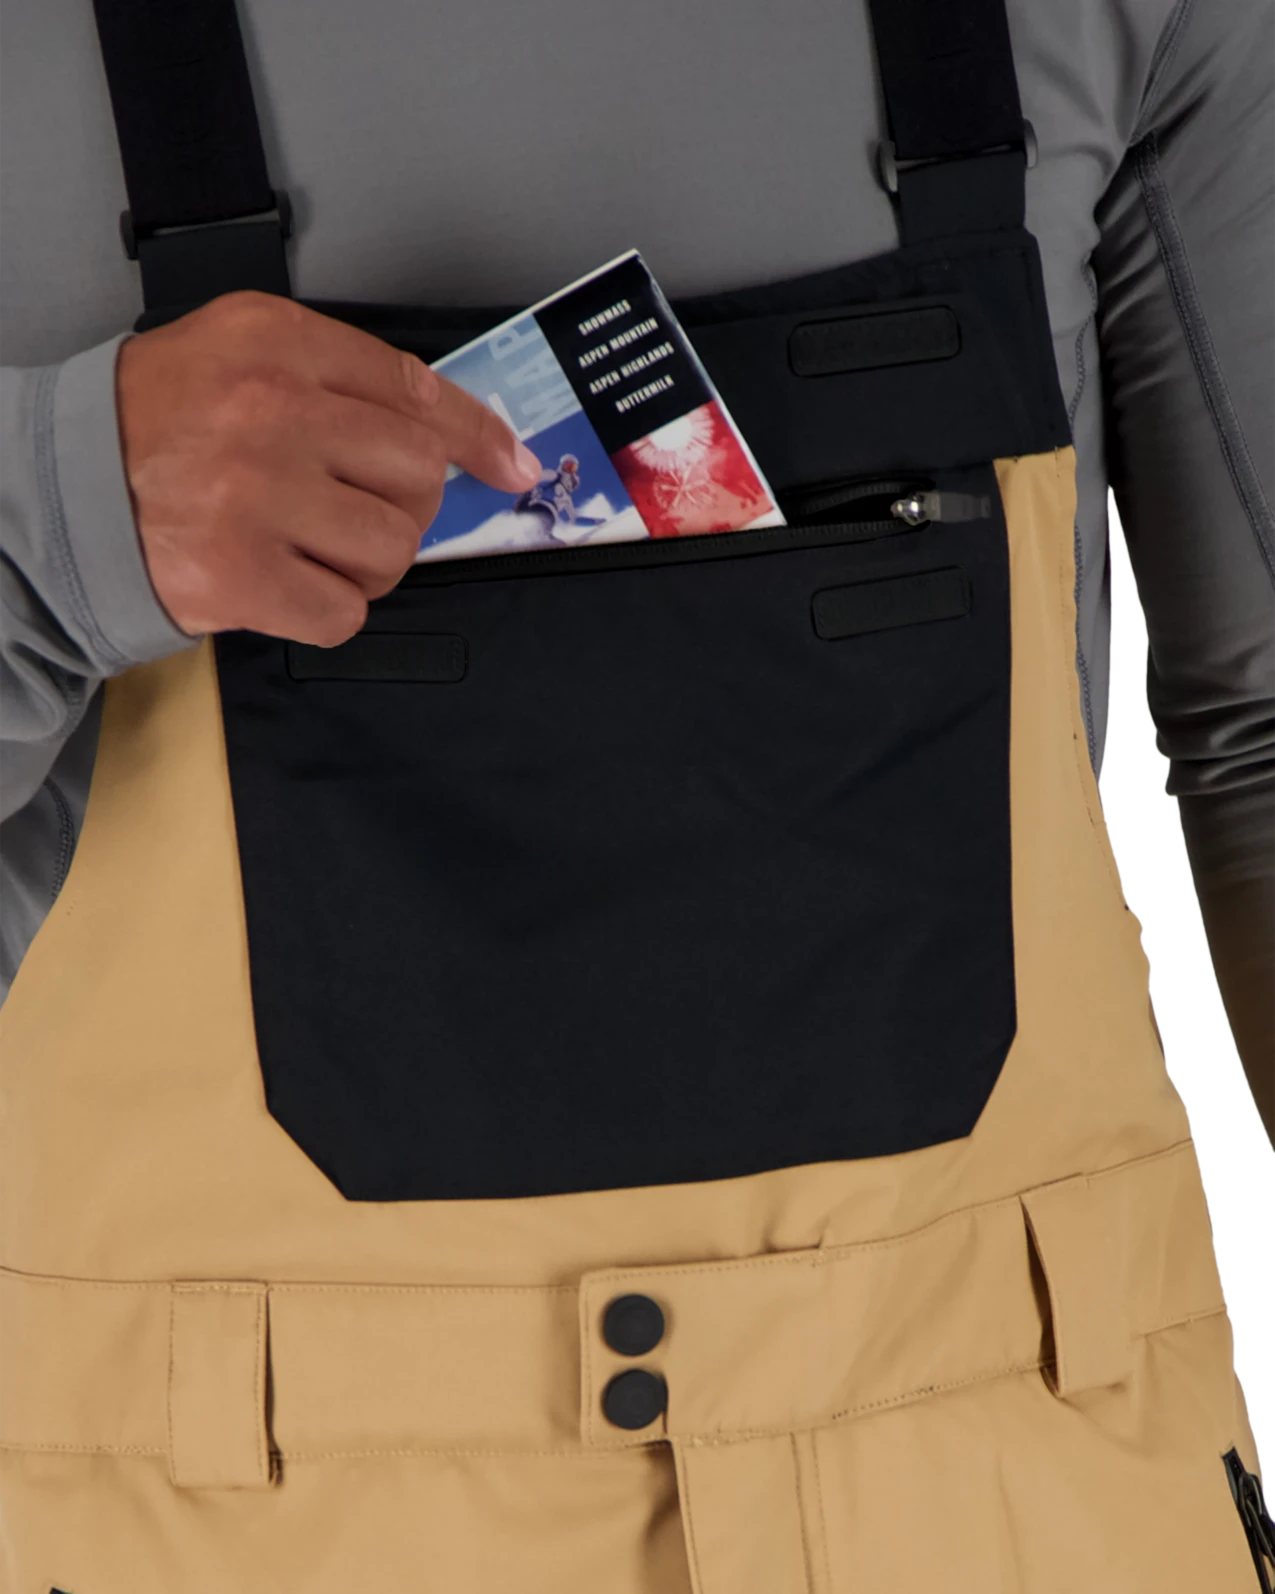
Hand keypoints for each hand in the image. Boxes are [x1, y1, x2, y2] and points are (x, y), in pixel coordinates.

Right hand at [114, 288, 540, 646]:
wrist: (60, 489)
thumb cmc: (156, 424)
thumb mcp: (242, 354)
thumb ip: (344, 377)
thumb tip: (454, 433)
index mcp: (277, 345)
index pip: (416, 392)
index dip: (477, 436)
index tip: (509, 463)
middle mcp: (271, 413)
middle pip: (417, 478)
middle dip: (400, 504)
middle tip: (349, 506)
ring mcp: (257, 498)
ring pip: (393, 550)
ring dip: (366, 562)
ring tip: (310, 545)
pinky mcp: (242, 577)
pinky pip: (346, 612)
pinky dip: (329, 608)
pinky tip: (288, 581)